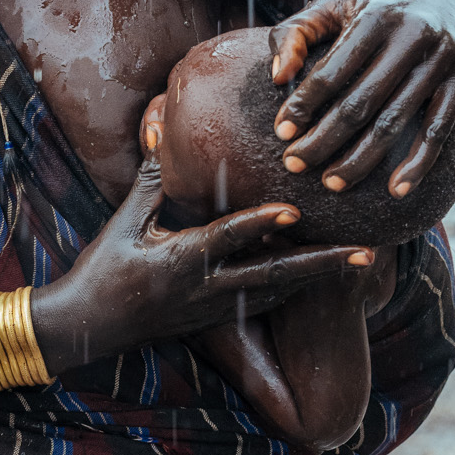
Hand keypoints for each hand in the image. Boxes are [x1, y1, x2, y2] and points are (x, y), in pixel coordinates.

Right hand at [31, 155, 371, 372]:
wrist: (87, 327)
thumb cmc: (102, 268)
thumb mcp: (123, 221)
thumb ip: (152, 179)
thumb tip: (164, 127)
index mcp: (180, 261)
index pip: (228, 239)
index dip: (262, 223)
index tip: (297, 211)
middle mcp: (205, 289)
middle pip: (274, 276)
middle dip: (321, 265)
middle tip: (366, 254)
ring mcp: (214, 309)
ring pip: (277, 293)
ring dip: (317, 277)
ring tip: (359, 261)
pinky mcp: (215, 319)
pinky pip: (264, 302)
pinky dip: (293, 287)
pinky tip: (318, 275)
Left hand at [269, 0, 454, 195]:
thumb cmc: (370, 3)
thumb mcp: (331, 4)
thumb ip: (294, 34)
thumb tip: (277, 78)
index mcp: (376, 15)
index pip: (333, 71)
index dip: (304, 105)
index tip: (281, 134)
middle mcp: (415, 34)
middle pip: (362, 102)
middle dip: (325, 139)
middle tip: (295, 165)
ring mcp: (445, 57)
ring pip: (396, 121)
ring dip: (362, 159)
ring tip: (332, 183)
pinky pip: (439, 129)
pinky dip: (419, 163)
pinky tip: (396, 190)